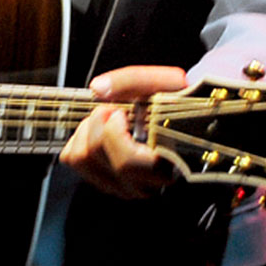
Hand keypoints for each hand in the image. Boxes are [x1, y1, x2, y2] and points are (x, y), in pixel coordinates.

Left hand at [61, 64, 187, 198]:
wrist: (192, 121)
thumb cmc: (182, 106)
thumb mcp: (169, 84)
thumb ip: (133, 80)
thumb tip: (97, 88)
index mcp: (167, 165)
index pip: (126, 161)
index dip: (114, 133)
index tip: (122, 113)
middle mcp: (145, 184)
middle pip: (96, 157)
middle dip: (97, 123)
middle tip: (114, 110)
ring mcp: (124, 186)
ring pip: (80, 160)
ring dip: (86, 130)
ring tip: (107, 121)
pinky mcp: (107, 180)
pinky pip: (73, 160)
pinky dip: (78, 139)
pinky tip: (99, 132)